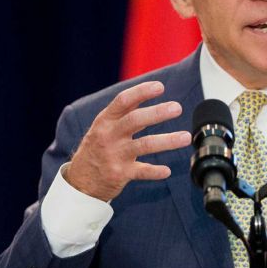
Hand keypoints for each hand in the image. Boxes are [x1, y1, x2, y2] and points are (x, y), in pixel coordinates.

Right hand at [64, 81, 191, 201]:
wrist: (80, 181)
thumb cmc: (97, 149)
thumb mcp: (103, 127)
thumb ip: (124, 112)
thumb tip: (147, 90)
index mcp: (105, 121)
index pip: (123, 101)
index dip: (141, 92)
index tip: (160, 86)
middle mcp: (109, 136)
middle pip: (135, 120)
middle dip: (157, 112)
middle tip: (177, 107)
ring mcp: (115, 155)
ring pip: (144, 145)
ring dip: (167, 141)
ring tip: (186, 137)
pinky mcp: (120, 174)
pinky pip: (142, 172)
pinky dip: (155, 171)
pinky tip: (167, 170)